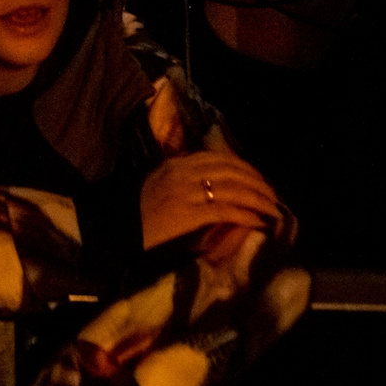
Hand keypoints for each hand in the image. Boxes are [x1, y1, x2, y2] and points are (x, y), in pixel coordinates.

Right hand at [138, 152, 287, 249]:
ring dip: (258, 200)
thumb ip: (182, 174)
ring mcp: (186, 192)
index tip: (259, 179)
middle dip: (258, 183)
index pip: (221, 158)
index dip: (245, 167)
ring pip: (233, 189)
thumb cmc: (134, 207)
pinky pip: (225, 211)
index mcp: (178, 163)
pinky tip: (257, 221)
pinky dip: (245, 215)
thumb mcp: (158, 179)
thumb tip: (210, 179)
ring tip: (272, 210)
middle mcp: (184, 172)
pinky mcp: (188, 214)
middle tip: (272, 196)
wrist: (113, 227)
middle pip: (232, 171)